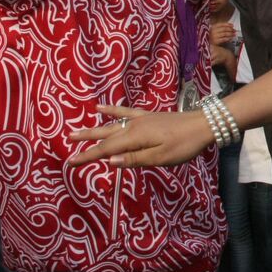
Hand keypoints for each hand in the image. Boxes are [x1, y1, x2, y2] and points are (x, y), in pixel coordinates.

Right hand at [68, 104, 215, 166]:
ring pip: (111, 125)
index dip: (88, 156)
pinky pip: (125, 112)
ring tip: (77, 131)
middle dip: (87, 142)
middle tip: (68, 145)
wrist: (204, 124)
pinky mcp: (148, 116)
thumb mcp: (160, 157)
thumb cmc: (184, 145)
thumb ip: (134, 159)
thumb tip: (109, 161)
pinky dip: (112, 110)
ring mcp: (141, 119)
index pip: (106, 149)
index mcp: (135, 137)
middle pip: (106, 135)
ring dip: (94, 128)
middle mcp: (134, 126)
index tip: (71, 162)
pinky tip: (101, 108)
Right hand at [209, 21, 236, 46]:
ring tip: (234, 34)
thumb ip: (222, 27)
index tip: (232, 25)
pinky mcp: (215, 41)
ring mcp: (214, 36)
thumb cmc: (212, 35)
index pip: (222, 24)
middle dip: (231, 29)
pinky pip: (224, 39)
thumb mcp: (215, 29)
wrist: (207, 43)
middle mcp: (213, 31)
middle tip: (234, 30)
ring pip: (225, 34)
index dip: (228, 24)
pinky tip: (231, 38)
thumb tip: (231, 25)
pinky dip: (228, 38)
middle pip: (224, 29)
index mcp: (213, 26)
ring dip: (231, 34)